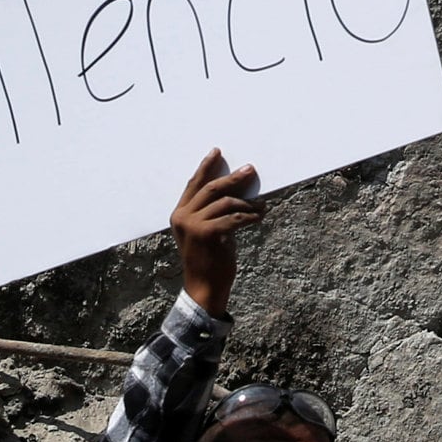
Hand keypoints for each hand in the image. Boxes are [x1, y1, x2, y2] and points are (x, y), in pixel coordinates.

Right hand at [172, 149, 262, 316]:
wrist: (204, 289)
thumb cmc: (208, 262)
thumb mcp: (206, 233)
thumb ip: (212, 213)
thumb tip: (236, 191)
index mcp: (179, 215)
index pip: (194, 184)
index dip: (206, 167)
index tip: (217, 152)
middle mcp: (183, 217)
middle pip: (212, 188)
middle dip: (233, 178)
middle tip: (250, 170)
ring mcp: (193, 225)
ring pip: (227, 202)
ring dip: (248, 202)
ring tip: (261, 204)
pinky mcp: (207, 233)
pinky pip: (234, 217)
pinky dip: (250, 215)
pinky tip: (260, 215)